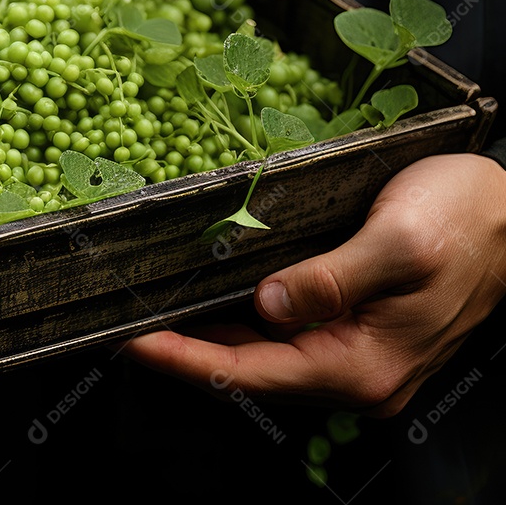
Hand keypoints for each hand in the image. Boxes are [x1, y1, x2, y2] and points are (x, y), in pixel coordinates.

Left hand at [119, 153, 505, 416]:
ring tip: (154, 313)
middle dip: (184, 350)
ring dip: (209, 337)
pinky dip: (242, 323)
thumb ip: (329, 279)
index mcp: (362, 364)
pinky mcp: (358, 334)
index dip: (183, 358)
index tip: (131, 342)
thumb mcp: (398, 242)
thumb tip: (268, 303)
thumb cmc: (468, 220)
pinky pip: (286, 338)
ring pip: (264, 355)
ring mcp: (357, 357)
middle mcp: (356, 374)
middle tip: (125, 323)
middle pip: (248, 370)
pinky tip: (213, 301)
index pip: (248, 372)